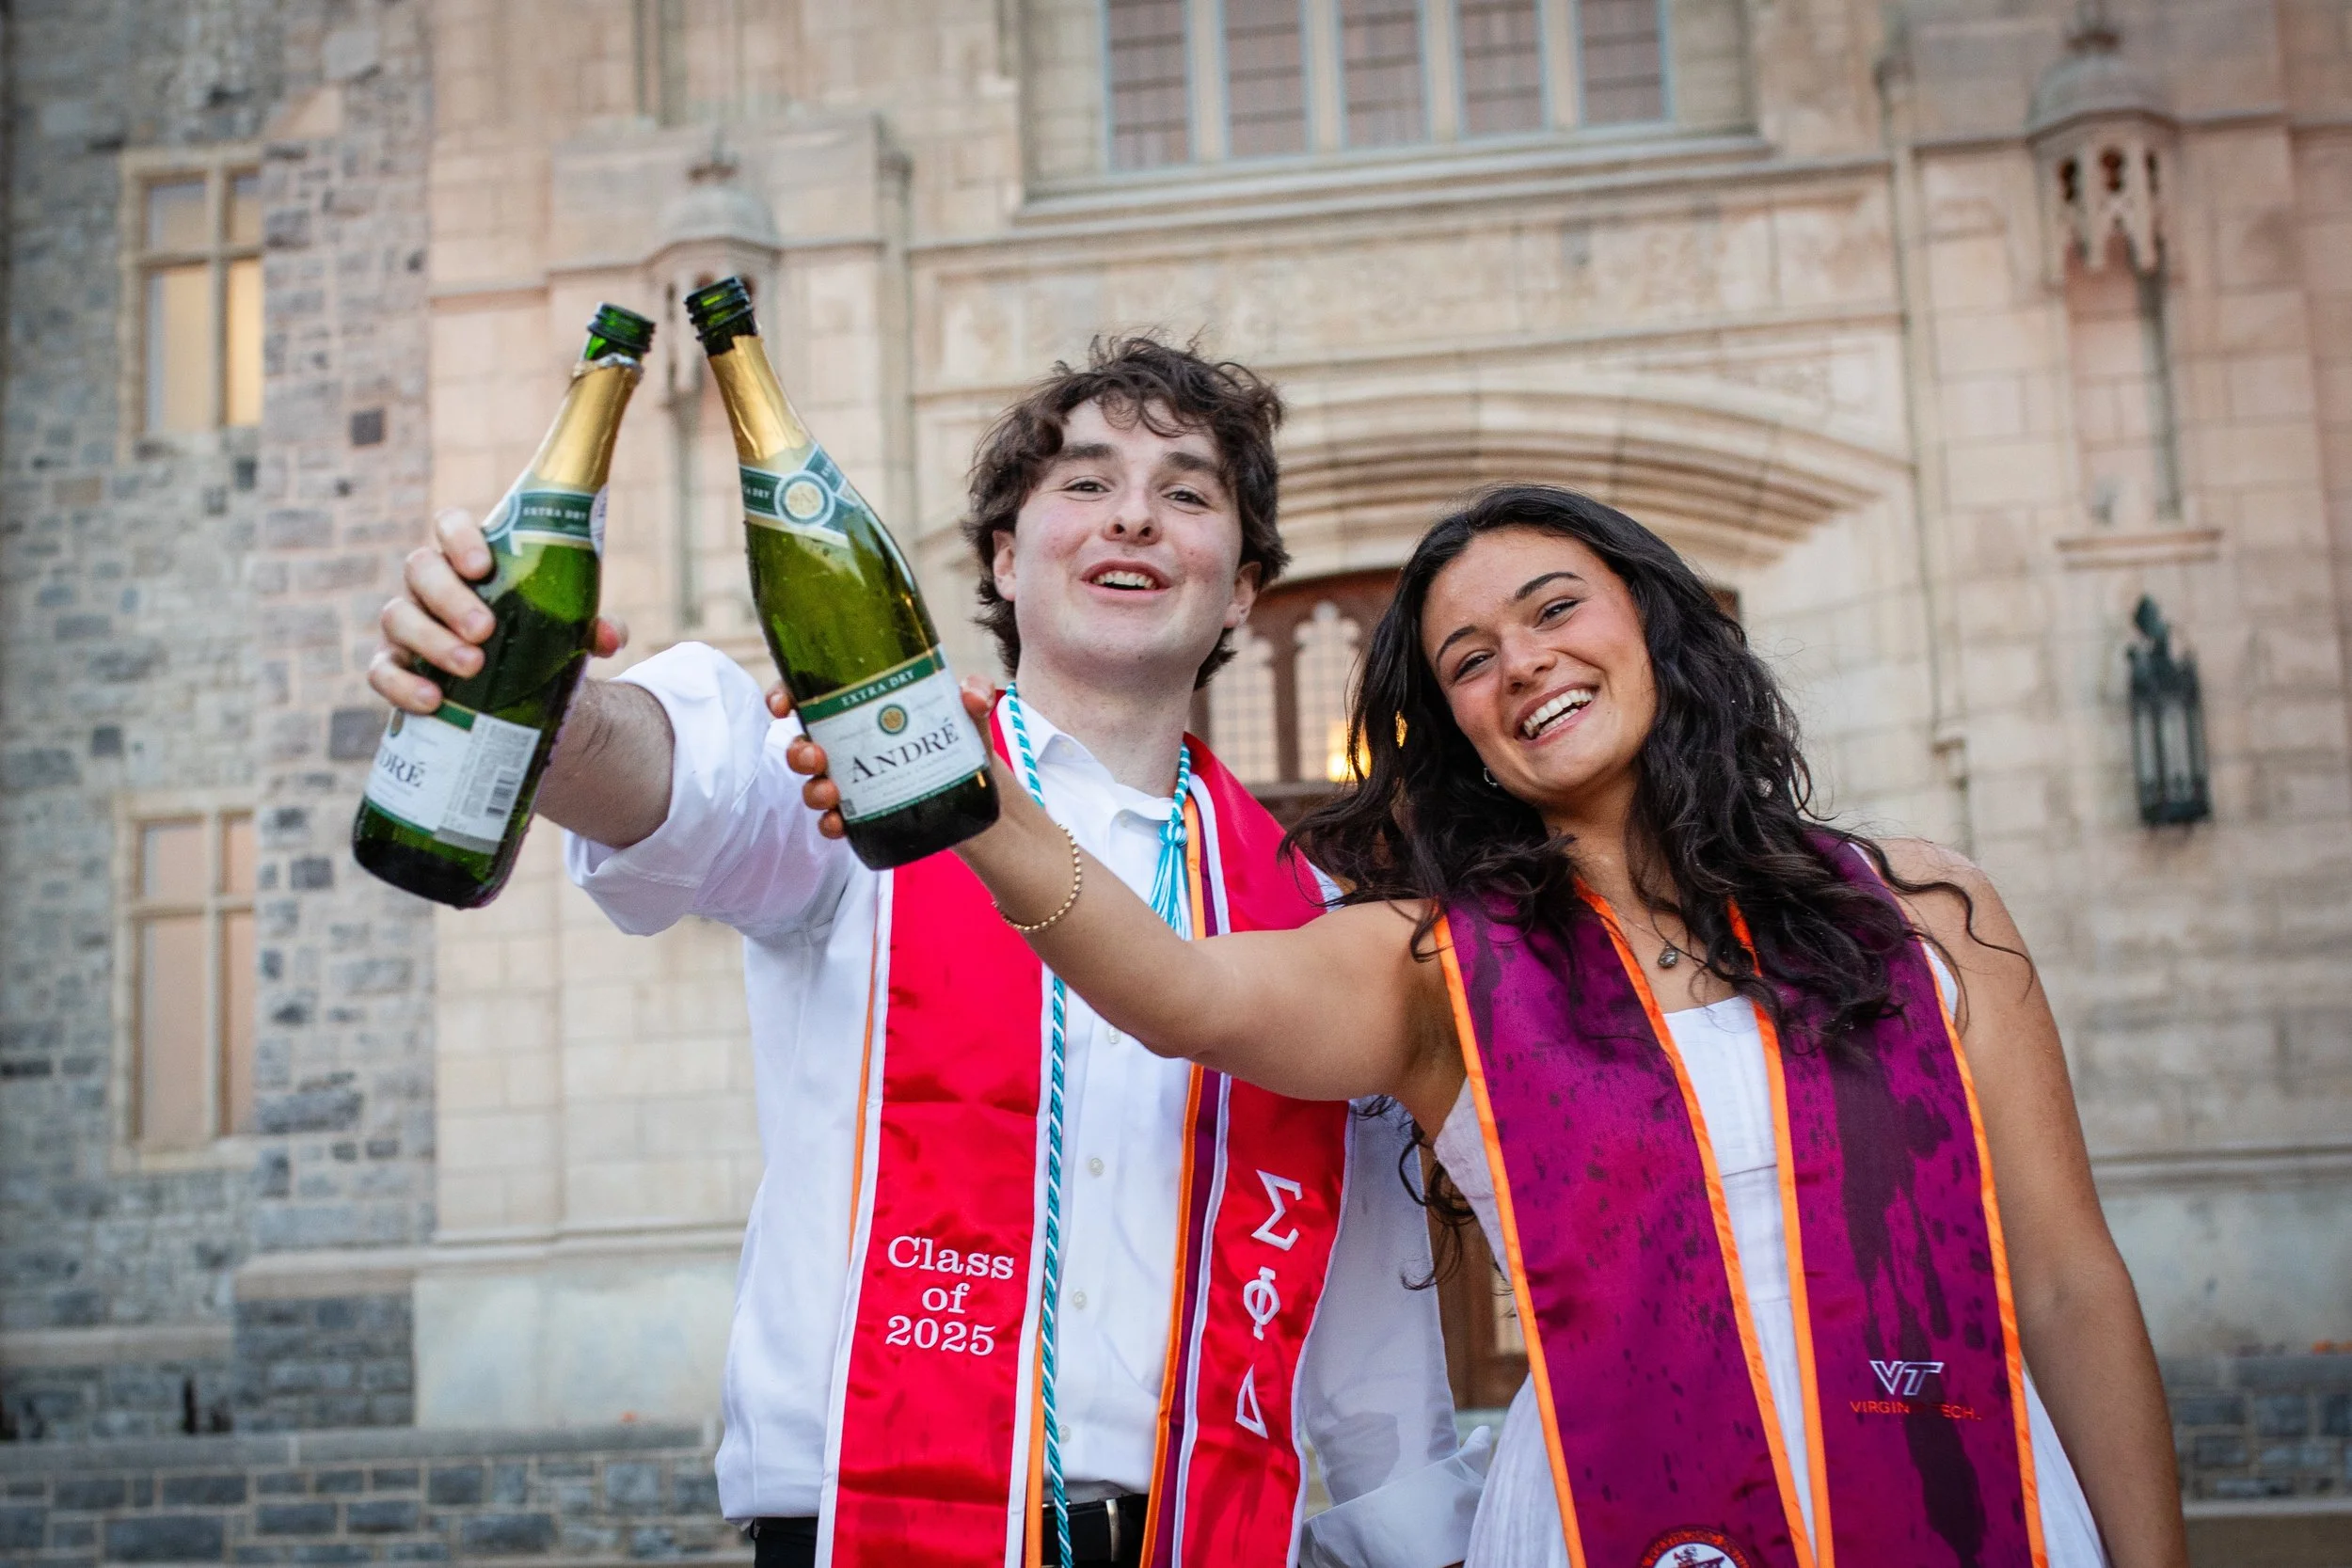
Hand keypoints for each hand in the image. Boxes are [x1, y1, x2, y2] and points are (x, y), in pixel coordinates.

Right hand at [366, 507, 629, 714]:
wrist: (512, 694)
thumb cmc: (534, 640)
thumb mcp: (565, 630)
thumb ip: (590, 624)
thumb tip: (610, 636)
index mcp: (467, 560)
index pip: (448, 524)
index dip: (459, 538)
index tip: (482, 566)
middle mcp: (429, 585)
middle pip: (420, 569)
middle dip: (451, 598)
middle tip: (485, 629)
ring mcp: (405, 624)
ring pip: (397, 617)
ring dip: (433, 641)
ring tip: (473, 666)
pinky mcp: (392, 667)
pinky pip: (381, 672)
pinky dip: (403, 686)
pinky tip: (434, 701)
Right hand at [777, 675, 997, 838]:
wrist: (980, 789)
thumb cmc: (962, 736)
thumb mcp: (969, 710)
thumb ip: (974, 693)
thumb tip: (972, 695)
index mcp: (858, 708)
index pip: (809, 696)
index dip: (784, 697)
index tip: (783, 704)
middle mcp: (848, 744)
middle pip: (803, 745)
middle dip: (798, 752)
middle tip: (816, 756)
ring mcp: (853, 781)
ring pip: (814, 785)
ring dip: (813, 790)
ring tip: (832, 791)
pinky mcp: (864, 813)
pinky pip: (835, 821)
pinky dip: (830, 823)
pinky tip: (837, 824)